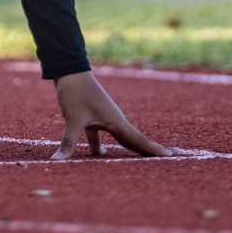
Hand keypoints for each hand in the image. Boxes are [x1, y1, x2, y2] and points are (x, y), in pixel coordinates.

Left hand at [51, 71, 175, 158]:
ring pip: (120, 139)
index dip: (155, 150)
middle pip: (136, 140)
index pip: (139, 140)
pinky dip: (100, 148)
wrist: (68, 70)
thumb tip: (58, 161)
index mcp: (116, 121)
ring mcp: (103, 119)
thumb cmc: (75, 92)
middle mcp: (114, 121)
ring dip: (130, 149)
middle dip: (151, 150)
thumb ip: (69, 142)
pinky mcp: (91, 119)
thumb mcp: (73, 118)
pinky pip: (100, 137)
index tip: (173, 155)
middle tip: (173, 156)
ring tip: (141, 160)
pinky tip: (100, 156)